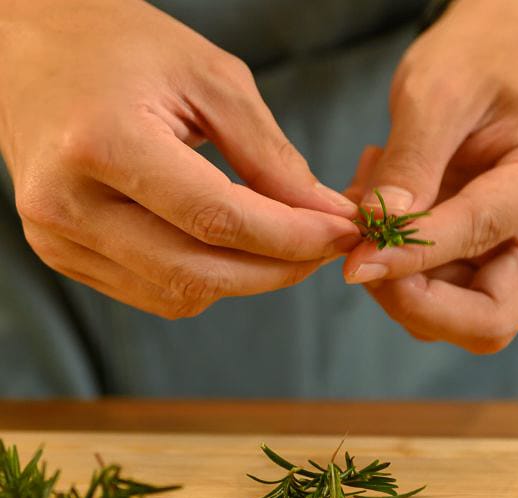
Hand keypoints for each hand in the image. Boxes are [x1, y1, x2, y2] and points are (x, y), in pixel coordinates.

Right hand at [0, 0, 361, 318]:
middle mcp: (66, 200)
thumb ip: (272, 156)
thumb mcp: (211, 80)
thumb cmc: (122, 47)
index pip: (217, 220)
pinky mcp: (60, 253)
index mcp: (101, 142)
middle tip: (328, 245)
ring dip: (248, 278)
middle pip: (198, 273)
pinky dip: (207, 278)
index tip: (345, 231)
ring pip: (179, 294)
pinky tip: (235, 245)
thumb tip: (330, 217)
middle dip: (280, 268)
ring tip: (287, 241)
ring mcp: (55, 235)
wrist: (28, 43)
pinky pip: (154, 292)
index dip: (293, 237)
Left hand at [342, 0, 517, 353]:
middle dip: (414, 301)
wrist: (500, 60)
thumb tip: (376, 231)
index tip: (355, 259)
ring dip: (400, 280)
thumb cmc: (479, 63)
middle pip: (491, 319)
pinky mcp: (504, 265)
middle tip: (360, 254)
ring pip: (461, 318)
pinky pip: (448, 297)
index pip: (483, 237)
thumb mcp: (437, 92)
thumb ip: (411, 164)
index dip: (413, 255)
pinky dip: (403, 270)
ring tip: (369, 204)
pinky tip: (386, 213)